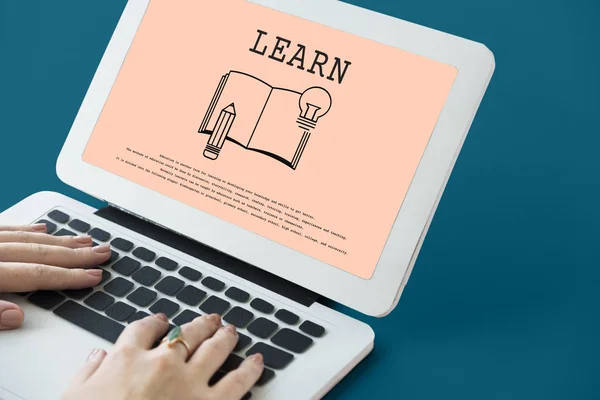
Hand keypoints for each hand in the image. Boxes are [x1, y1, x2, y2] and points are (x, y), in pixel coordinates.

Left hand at [0, 224, 111, 329]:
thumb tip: (16, 316)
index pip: (37, 275)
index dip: (68, 276)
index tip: (93, 276)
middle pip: (40, 253)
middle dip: (76, 255)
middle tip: (101, 253)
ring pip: (28, 239)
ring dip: (59, 241)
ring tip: (84, 241)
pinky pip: (7, 229)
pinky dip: (27, 230)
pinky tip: (43, 229)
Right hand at [64, 313, 263, 399]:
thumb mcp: (74, 397)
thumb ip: (87, 374)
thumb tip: (97, 357)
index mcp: (127, 358)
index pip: (144, 329)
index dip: (156, 322)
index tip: (162, 321)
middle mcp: (162, 363)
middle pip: (186, 333)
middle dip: (200, 324)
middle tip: (210, 320)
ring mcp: (189, 382)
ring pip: (214, 348)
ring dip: (225, 337)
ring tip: (231, 331)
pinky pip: (237, 382)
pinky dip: (250, 369)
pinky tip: (257, 361)